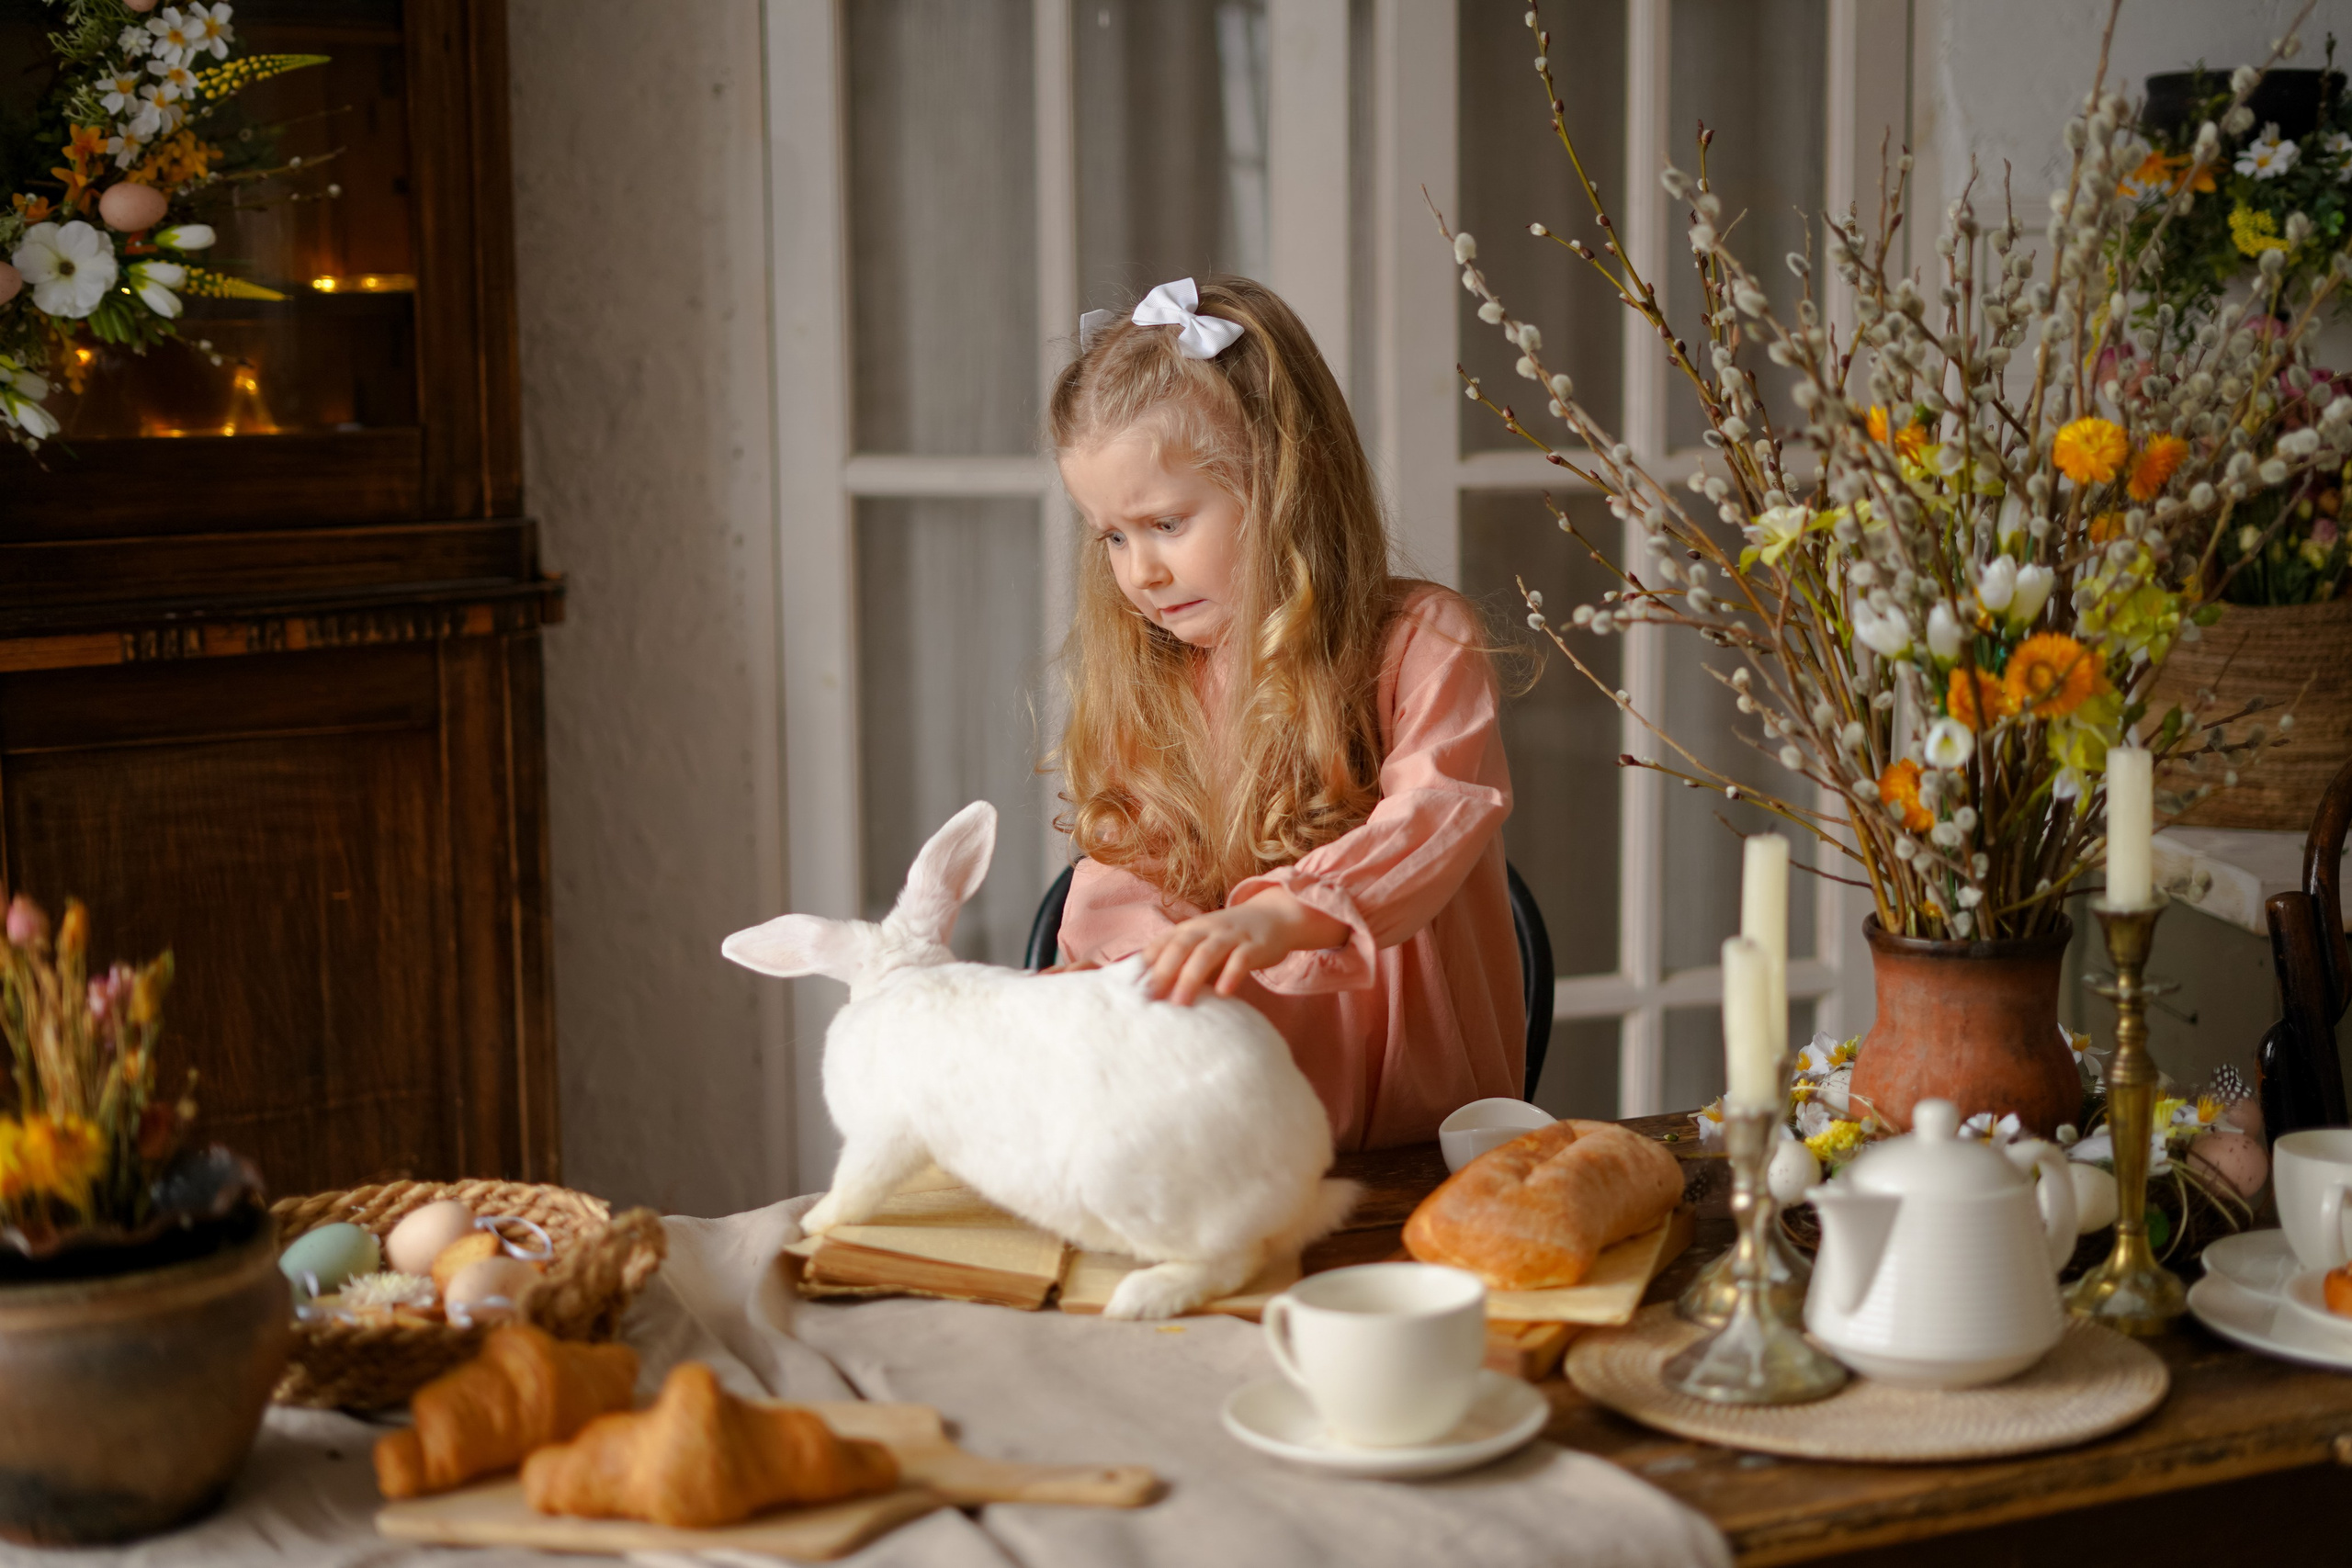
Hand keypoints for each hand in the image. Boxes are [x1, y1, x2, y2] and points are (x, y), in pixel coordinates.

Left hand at [1140, 890, 1348, 1005]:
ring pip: (1207, 953)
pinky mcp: (1256, 945)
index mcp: (1191, 929)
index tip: (1132, 986)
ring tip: (1180, 1003)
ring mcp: (1232, 935)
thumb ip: (1182, 961)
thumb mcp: (1203, 943)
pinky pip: (1242, 959)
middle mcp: (1208, 929)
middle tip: (1150, 997)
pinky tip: (1224, 992)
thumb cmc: (1231, 937)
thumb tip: (1152, 989)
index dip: (1147, 963)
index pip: (1164, 942)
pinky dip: (1232, 974)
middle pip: (1181, 946)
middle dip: (1164, 971)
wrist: (1275, 916)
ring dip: (1191, 977)